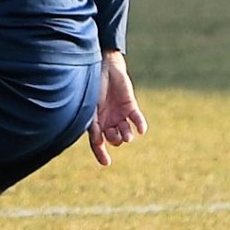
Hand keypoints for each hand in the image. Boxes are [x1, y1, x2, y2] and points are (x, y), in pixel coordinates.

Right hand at [88, 50, 146, 165]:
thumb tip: (98, 141)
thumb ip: (92, 122)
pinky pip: (137, 120)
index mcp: (94, 122)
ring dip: (126, 135)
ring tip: (127, 134)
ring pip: (125, 132)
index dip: (101, 153)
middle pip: (113, 139)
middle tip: (114, 134)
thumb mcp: (88, 106)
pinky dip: (139, 125)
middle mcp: (107, 121)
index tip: (107, 163)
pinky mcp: (130, 106)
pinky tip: (141, 130)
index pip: (97, 143)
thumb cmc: (90, 85)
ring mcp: (119, 114)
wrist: (103, 66)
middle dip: (114, 140)